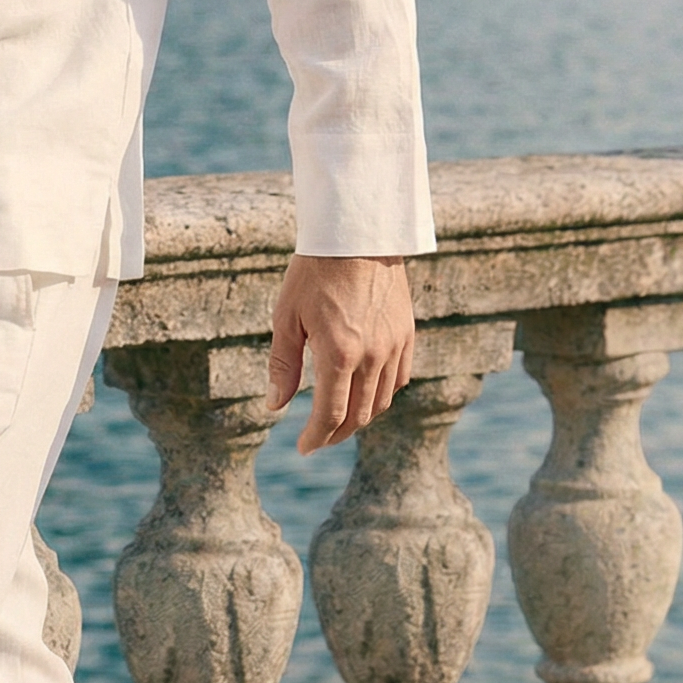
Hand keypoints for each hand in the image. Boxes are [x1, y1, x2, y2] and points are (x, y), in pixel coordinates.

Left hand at [266, 254, 414, 453]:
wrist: (357, 234)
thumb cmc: (312, 273)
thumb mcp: (286, 317)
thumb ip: (282, 366)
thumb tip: (275, 407)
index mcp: (339, 354)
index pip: (331, 415)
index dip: (316, 438)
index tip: (303, 448)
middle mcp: (372, 356)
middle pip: (359, 415)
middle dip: (336, 434)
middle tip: (317, 439)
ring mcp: (394, 345)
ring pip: (382, 401)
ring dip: (360, 417)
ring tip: (339, 419)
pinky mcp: (407, 333)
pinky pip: (399, 378)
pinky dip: (383, 393)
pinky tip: (365, 391)